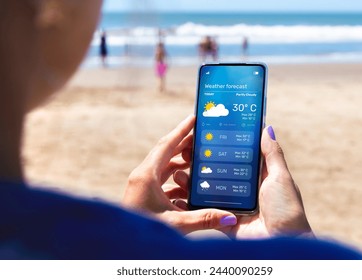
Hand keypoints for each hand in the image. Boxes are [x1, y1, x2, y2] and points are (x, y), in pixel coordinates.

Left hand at [122, 115, 236, 234]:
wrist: (120, 246)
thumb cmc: (144, 233)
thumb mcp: (176, 224)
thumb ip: (204, 219)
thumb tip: (231, 218)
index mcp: (146, 175)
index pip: (167, 144)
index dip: (182, 130)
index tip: (194, 118)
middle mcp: (142, 176)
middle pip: (165, 152)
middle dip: (184, 144)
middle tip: (201, 137)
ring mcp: (141, 185)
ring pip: (163, 167)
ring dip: (180, 163)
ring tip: (197, 160)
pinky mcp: (143, 194)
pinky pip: (160, 181)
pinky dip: (175, 180)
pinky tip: (187, 189)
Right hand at [169, 126, 313, 238]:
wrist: (281, 244)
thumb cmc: (286, 209)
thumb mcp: (280, 177)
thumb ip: (272, 154)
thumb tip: (267, 128)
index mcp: (257, 176)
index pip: (237, 156)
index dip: (223, 146)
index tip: (207, 134)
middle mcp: (243, 189)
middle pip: (219, 171)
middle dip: (202, 162)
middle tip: (186, 151)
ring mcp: (232, 204)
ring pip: (209, 189)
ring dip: (193, 180)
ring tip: (178, 171)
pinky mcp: (224, 219)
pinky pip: (206, 209)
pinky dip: (192, 202)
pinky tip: (180, 192)